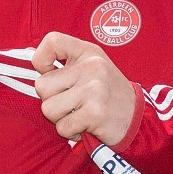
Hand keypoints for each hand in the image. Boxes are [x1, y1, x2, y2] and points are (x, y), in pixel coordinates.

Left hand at [32, 32, 138, 147]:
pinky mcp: (95, 113)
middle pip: (41, 86)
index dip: (41, 60)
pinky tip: (86, 125)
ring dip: (60, 118)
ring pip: (48, 109)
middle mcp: (92, 67)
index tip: (50, 72)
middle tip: (72, 103)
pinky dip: (71, 132)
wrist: (139, 118)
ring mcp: (94, 90)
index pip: (52, 41)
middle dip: (51, 100)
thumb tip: (32, 64)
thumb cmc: (107, 93)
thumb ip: (65, 62)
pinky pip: (62, 127)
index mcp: (88, 52)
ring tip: (79, 114)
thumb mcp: (92, 67)